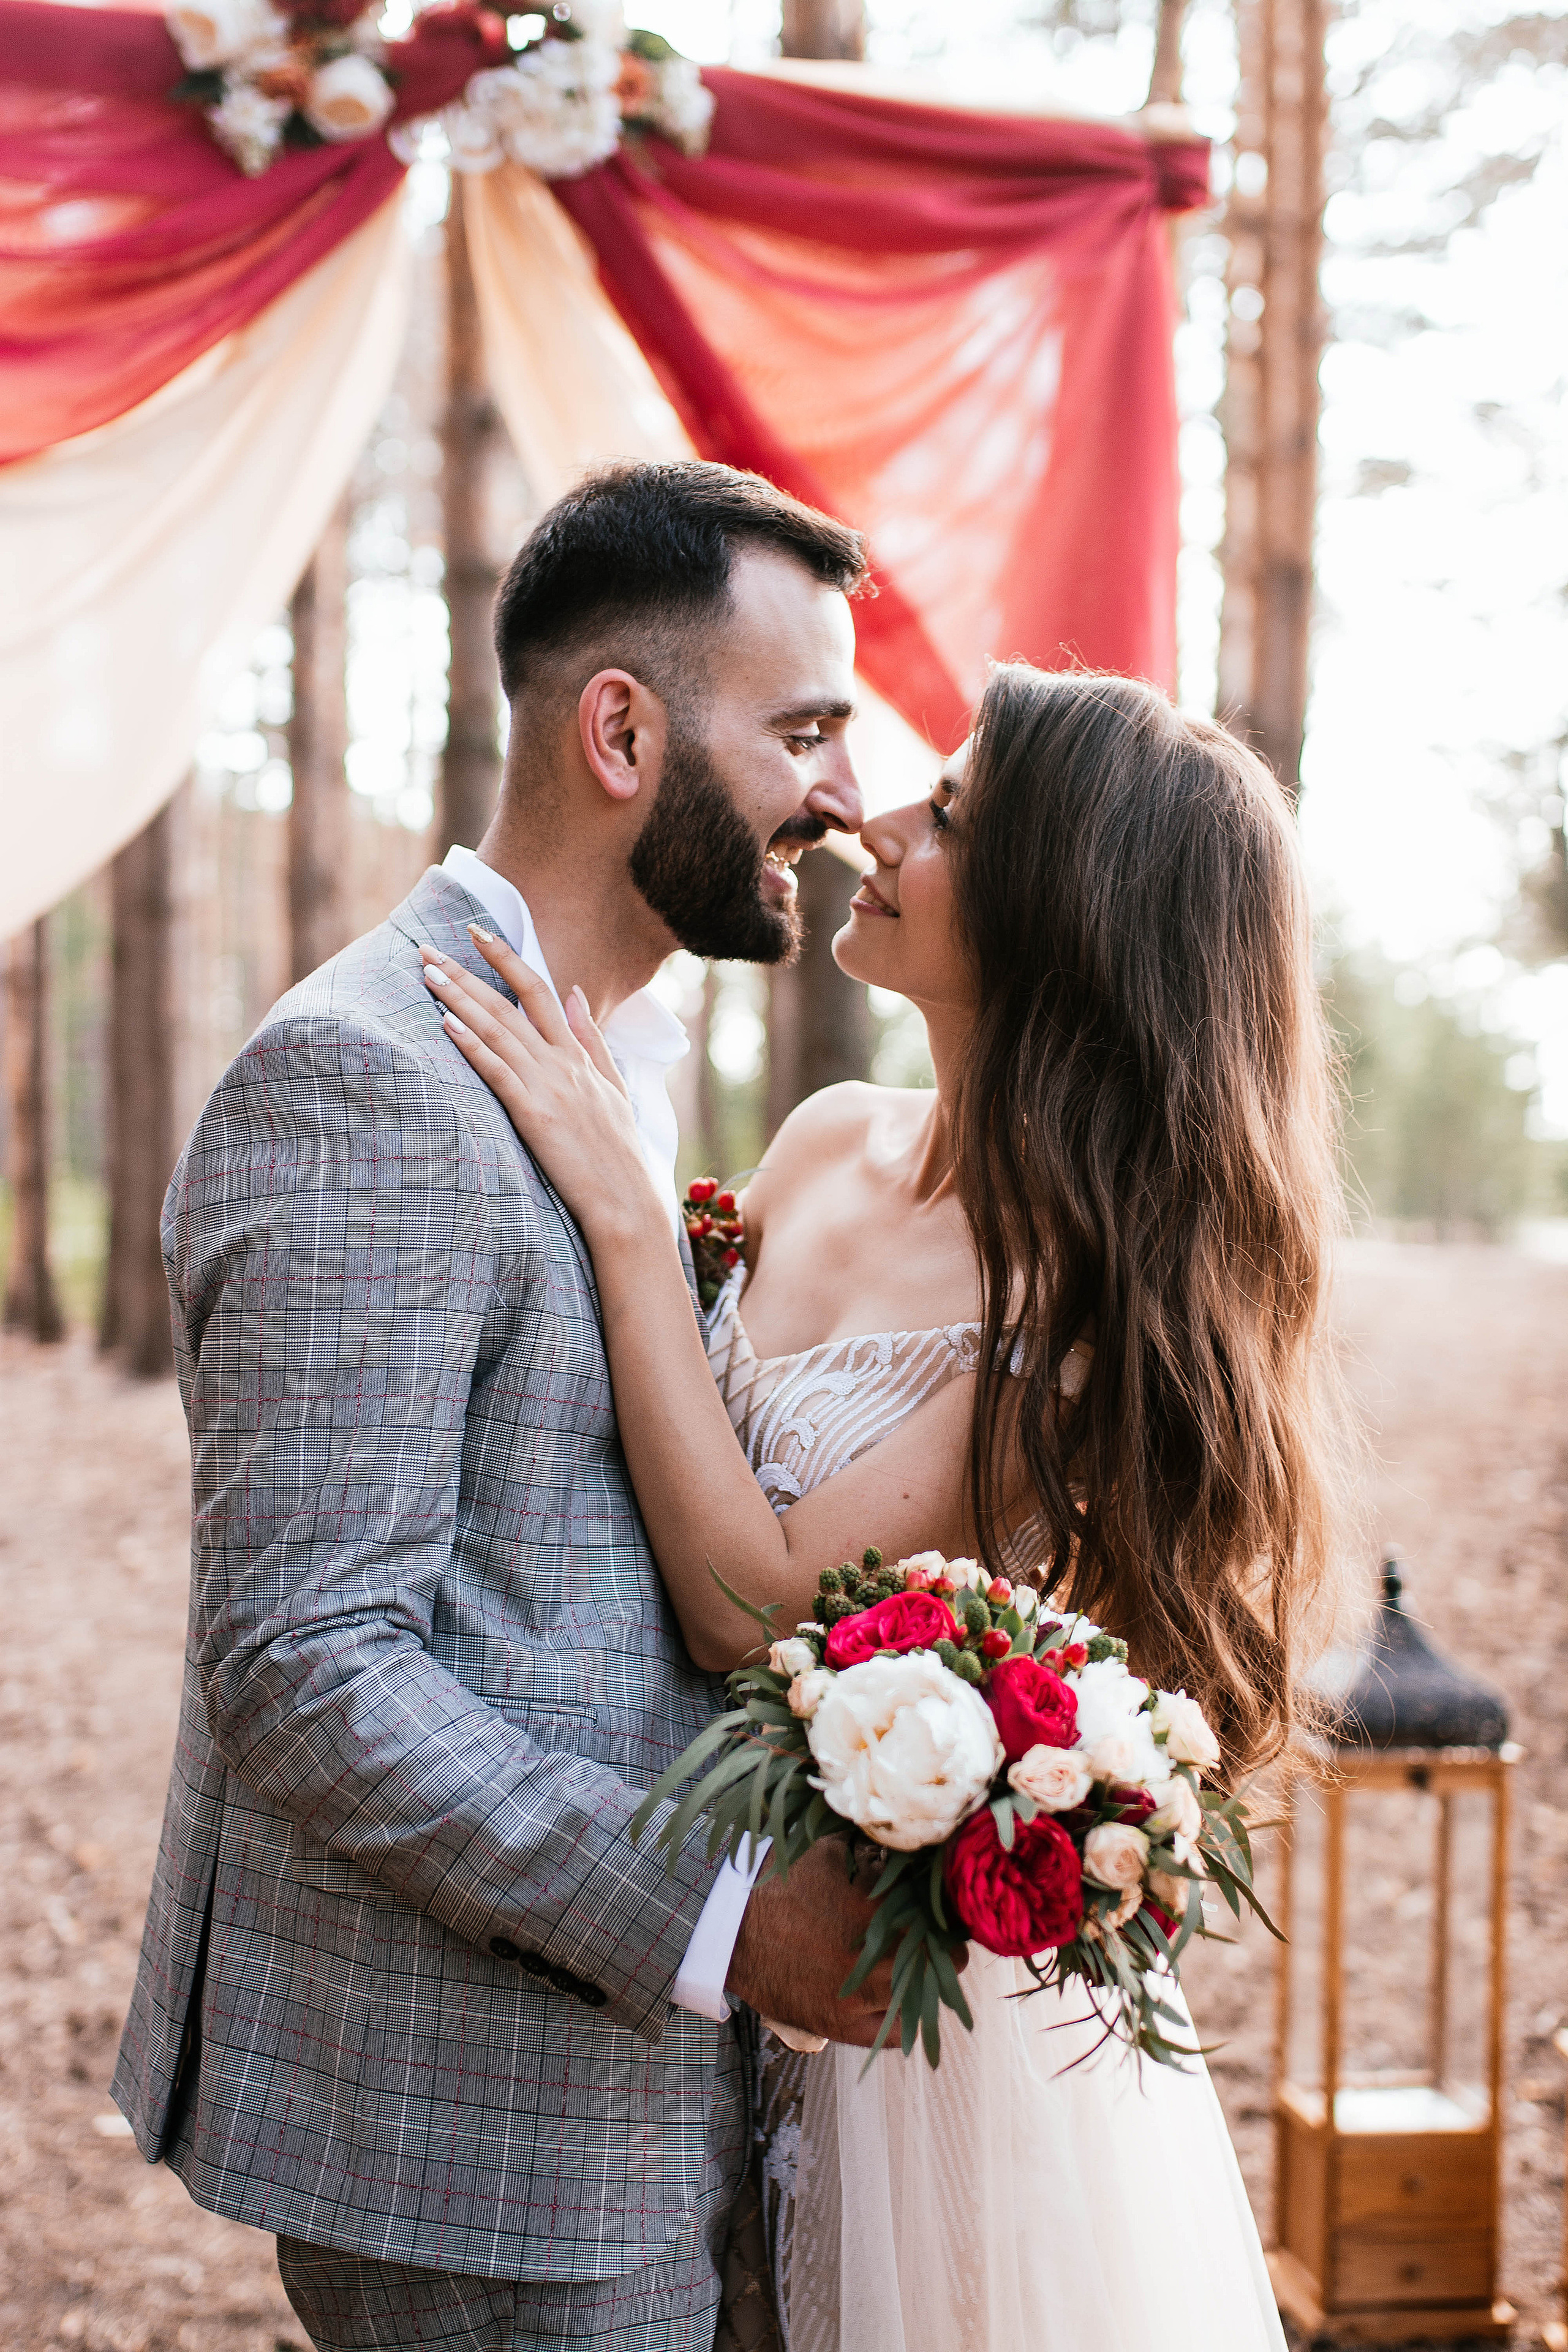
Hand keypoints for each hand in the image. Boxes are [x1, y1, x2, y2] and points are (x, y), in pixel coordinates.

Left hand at [420, 930, 658, 1242]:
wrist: (626, 1202)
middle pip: (508, 1003)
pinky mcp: (534, 1113)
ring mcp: (548, 1086)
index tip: (477, 932)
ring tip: (427, 974)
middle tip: (428, 948)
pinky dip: (471, 1045)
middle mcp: (561, 1062)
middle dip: (466, 971)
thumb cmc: (618, 1153)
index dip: (507, 957)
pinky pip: (497, 1071)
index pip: (539, 990)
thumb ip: (592, 1039)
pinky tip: (445, 1023)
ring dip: (458, 999)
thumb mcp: (614, 1087)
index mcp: (577, 1055)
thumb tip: (575, 994)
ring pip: (497, 1030)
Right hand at [727, 1839, 967, 2050]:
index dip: (950, 1913)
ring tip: (928, 1969)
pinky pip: (896, 2034)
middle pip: (945, 1959)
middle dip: (948, 1947)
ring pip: (926, 1998)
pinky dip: (909, 2018)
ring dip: (934, 1981)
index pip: (940, 1917)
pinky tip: (908, 2002)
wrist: (733, 1933)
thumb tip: (907, 1840)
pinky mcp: (842, 2026)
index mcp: (874, 1911)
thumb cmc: (780, 1887)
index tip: (949, 1910)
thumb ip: (870, 1847)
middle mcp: (874, 1958)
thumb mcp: (828, 1852)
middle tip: (944, 1939)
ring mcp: (859, 1997)